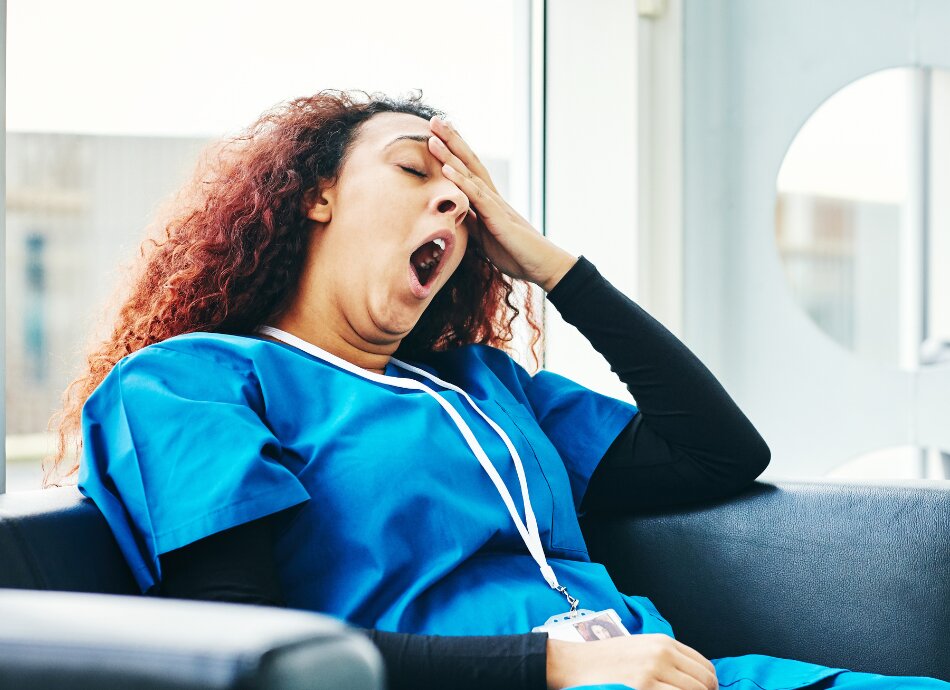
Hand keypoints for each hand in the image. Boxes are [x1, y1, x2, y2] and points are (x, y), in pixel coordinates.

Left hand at [427, 116, 576, 291]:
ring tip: (434, 135)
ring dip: (451, 154)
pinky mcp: (498, 218)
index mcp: (488, 201)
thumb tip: (454, 212)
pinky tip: (447, 168)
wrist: (541, 266)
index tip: (437, 132)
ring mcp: (495, 205)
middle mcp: (492, 197)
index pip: (468, 170)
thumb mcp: (484, 236)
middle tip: (434, 119)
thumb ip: (471, 221)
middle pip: (469, 162)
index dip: (454, 151)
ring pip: (471, 174)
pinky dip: (461, 181)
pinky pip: (477, 196)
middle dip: (451, 140)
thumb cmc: (515, 252)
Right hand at [546, 634, 718, 689]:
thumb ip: (666, 658)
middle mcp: (662, 654)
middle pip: (704, 683)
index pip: (705, 666)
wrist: (574, 664)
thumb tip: (693, 679)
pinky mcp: (643, 689)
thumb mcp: (640, 648)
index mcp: (663, 642)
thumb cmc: (604, 659)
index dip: (709, 685)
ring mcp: (652, 673)